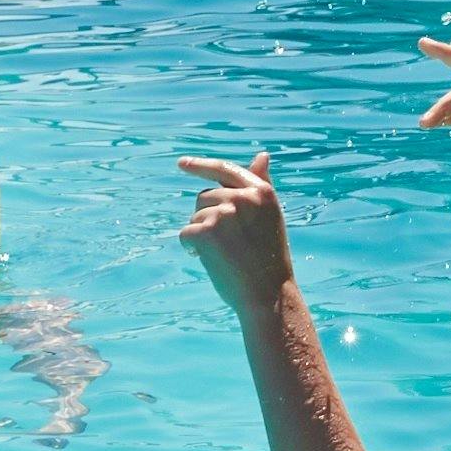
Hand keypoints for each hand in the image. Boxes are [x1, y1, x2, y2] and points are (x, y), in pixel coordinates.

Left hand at [176, 151, 292, 300]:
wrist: (268, 296)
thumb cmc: (269, 260)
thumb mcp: (269, 217)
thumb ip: (260, 185)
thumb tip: (262, 154)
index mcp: (262, 191)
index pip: (225, 170)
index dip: (201, 166)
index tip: (182, 163)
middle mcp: (243, 197)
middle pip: (204, 197)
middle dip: (207, 217)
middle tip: (229, 244)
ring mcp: (224, 213)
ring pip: (195, 216)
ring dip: (202, 234)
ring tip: (225, 255)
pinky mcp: (206, 231)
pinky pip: (185, 233)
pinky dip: (191, 248)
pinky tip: (210, 261)